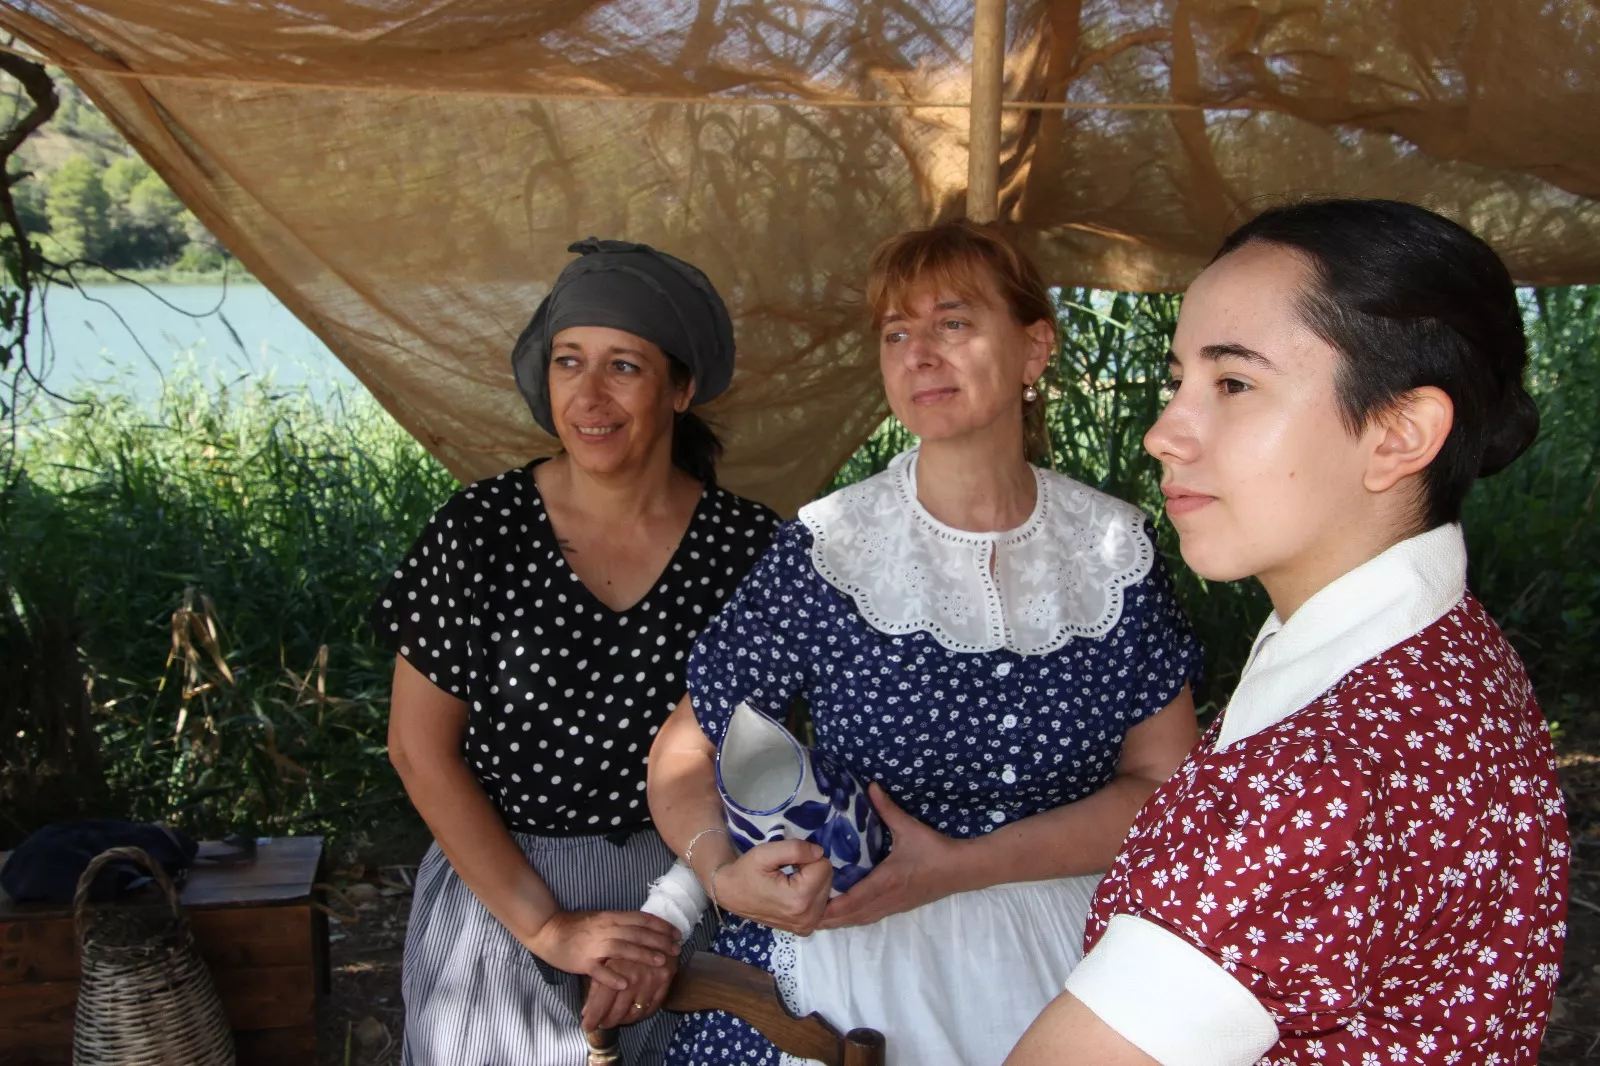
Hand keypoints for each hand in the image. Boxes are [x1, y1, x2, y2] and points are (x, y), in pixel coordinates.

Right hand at [524, 909, 680, 990]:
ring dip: (643, 955)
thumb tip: (645, 927)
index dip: (660, 926)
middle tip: (676, 949)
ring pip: (623, 949)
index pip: (641, 919)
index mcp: (611, 917)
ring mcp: (594, 946)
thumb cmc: (577, 926)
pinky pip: (599, 970)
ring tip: (660, 962)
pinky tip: (626, 983)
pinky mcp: (583, 962)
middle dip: (659, 941)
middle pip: (636, 933)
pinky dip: (613, 976)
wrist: (549, 931)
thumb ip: (621, 922)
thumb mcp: (602, 918)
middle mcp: (605, 929)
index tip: (676, 933)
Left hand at [581, 952, 677, 1029]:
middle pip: (619, 1011)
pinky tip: (635, 1014)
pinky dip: (643, 1013)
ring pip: (636, 1012)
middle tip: (602, 1024)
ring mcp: (652, 979)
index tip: (587, 1026)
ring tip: (617, 1020)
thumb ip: (597, 985)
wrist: (652, 925)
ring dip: (625, 1020)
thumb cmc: (621, 943)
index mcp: (616, 968)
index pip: (602, 1002)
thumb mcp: (605, 960)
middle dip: (608, 1021)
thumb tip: (586, 1012)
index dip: (593, 1017)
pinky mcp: (666, 979)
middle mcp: (635, 976)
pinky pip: (654, 1005)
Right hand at [712, 839, 832, 934]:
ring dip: (812, 882)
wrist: (730, 894)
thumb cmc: (746, 871)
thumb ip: (795, 849)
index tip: (788, 863)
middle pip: (828, 879)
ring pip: (827, 890)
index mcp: (799, 899)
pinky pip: (822, 904)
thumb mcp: (765, 853)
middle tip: (788, 873)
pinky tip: (794, 894)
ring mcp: (807, 926)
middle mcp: (807, 917)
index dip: (806, 858)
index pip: (824, 866)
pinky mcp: (806, 929)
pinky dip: (812, 895)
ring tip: (789, 883)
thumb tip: (820, 852)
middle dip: (811, 870)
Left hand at [818, 784, 967, 929]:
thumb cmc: (935, 849)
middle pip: (852, 916)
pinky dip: (853, 918)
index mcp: (887, 881)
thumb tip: (871, 786)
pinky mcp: (899, 907)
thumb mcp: (909, 828)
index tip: (809, 906)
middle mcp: (887, 898)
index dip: (831, 906)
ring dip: (840, 921)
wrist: (962, 870)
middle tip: (803, 914)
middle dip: (828, 917)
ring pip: (860, 920)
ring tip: (816, 917)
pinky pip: (870, 917)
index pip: (854, 899)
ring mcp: (893, 906)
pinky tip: (843, 914)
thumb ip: (887, 809)